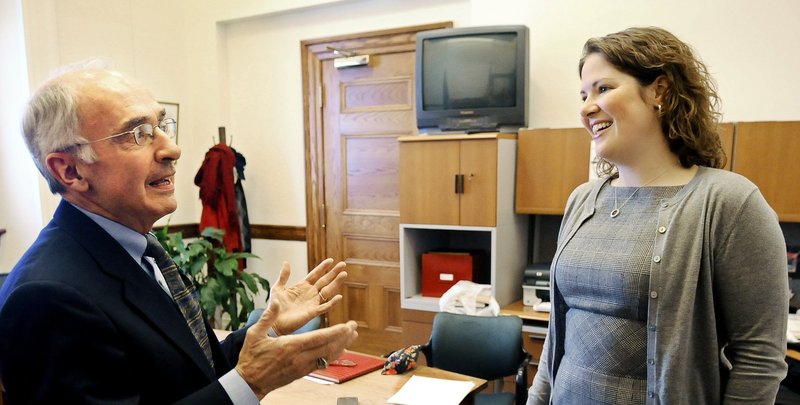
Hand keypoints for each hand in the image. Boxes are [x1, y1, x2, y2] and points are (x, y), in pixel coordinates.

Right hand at [235, 299, 357, 397]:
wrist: (250, 382)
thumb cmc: (251, 357)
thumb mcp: (254, 335)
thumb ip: (268, 317)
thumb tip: (277, 301)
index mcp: (290, 346)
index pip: (318, 338)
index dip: (335, 333)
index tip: (347, 326)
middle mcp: (300, 358)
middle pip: (328, 347)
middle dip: (343, 337)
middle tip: (354, 327)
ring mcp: (302, 367)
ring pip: (327, 356)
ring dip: (341, 346)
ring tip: (352, 336)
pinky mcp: (302, 373)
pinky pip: (322, 363)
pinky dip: (332, 355)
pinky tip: (339, 350)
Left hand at [269, 258, 346, 334]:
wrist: (274, 322)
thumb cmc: (275, 306)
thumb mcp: (278, 288)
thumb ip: (284, 276)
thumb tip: (286, 262)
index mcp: (302, 286)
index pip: (315, 274)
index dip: (323, 267)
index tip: (331, 260)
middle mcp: (310, 293)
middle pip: (325, 281)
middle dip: (334, 273)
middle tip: (343, 264)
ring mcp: (312, 303)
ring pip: (328, 291)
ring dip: (336, 283)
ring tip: (344, 274)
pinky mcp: (313, 312)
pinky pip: (325, 307)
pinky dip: (332, 303)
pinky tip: (339, 297)